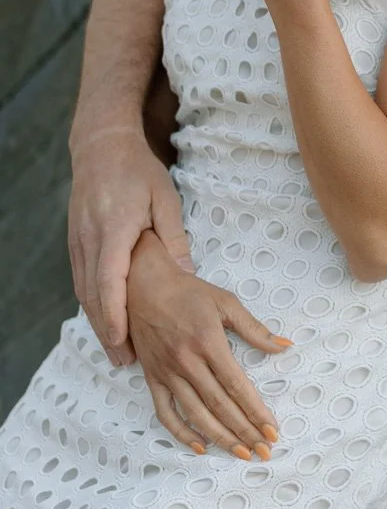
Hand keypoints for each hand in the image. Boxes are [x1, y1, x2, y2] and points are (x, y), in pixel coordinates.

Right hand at [68, 127, 194, 364]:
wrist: (101, 147)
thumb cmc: (138, 170)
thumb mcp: (164, 198)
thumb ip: (173, 238)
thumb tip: (188, 275)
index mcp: (115, 229)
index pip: (110, 281)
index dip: (115, 315)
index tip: (122, 341)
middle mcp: (91, 240)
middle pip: (93, 296)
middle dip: (107, 331)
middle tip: (124, 361)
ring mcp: (79, 243)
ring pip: (84, 292)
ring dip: (98, 322)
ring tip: (117, 349)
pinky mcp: (75, 243)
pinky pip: (81, 280)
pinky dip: (92, 304)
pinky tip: (106, 319)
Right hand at [127, 231, 289, 458]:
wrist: (144, 286)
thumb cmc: (190, 293)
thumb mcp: (226, 302)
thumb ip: (255, 329)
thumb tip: (284, 346)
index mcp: (209, 342)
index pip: (237, 386)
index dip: (256, 411)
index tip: (273, 430)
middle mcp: (187, 361)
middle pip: (220, 405)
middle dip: (245, 431)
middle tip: (264, 450)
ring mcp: (167, 373)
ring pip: (196, 415)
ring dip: (220, 438)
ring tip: (241, 453)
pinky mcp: (152, 378)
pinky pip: (166, 413)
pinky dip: (181, 434)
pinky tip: (200, 446)